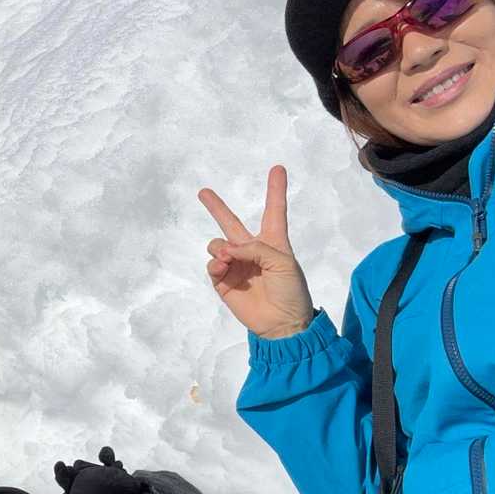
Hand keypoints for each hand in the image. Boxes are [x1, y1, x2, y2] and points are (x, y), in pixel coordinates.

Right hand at [198, 165, 315, 339]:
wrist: (282, 324)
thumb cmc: (291, 292)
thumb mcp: (283, 262)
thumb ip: (255, 248)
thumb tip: (227, 251)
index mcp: (273, 242)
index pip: (274, 211)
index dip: (275, 190)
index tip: (278, 169)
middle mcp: (251, 251)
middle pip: (231, 223)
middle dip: (216, 207)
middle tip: (203, 192)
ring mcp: (235, 266)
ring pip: (217, 244)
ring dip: (220, 248)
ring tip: (228, 260)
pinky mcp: (224, 282)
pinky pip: (212, 265)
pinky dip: (215, 264)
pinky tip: (223, 268)